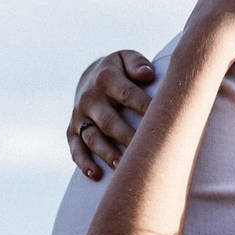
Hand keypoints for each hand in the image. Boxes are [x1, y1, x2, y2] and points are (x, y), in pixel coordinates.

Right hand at [68, 50, 154, 179]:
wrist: (90, 76)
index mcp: (106, 78)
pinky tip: (96, 175)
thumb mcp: (126, 58)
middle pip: (109, 121)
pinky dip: (84, 163)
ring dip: (107, 153)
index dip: (145, 107)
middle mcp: (89, 98)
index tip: (162, 121)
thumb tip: (147, 75)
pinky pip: (76, 149)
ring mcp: (79, 116)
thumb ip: (137, 64)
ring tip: (122, 166)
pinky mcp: (72, 131)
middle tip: (145, 151)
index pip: (128, 94)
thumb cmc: (120, 71)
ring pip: (92, 138)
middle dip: (127, 136)